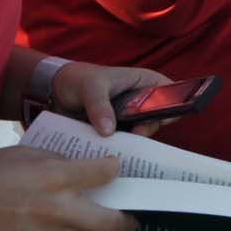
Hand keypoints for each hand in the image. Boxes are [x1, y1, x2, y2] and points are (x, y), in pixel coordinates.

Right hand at [0, 147, 137, 230]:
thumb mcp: (22, 153)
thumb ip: (55, 161)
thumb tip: (79, 167)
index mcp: (53, 177)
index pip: (105, 174)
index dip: (116, 168)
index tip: (117, 167)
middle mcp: (54, 209)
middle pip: (109, 222)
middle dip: (126, 219)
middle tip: (132, 214)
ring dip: (95, 230)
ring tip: (95, 219)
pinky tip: (60, 224)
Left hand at [51, 62, 173, 136]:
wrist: (57, 91)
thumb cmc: (79, 79)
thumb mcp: (91, 89)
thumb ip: (100, 107)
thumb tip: (109, 131)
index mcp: (145, 82)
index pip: (171, 93)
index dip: (173, 105)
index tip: (162, 119)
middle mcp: (142, 100)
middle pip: (158, 118)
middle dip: (148, 128)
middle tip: (135, 135)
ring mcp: (130, 117)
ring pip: (142, 132)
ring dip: (132, 141)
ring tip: (117, 145)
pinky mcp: (118, 130)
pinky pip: (125, 141)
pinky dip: (120, 147)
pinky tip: (110, 151)